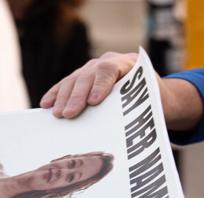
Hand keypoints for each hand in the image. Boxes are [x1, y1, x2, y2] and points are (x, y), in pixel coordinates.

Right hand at [41, 51, 203, 131]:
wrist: (158, 94)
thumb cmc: (157, 103)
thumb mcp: (155, 105)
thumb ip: (142, 109)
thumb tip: (129, 129)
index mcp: (129, 63)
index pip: (110, 70)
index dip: (100, 85)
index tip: (93, 102)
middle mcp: (109, 61)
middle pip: (88, 75)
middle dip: (77, 96)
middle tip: (67, 114)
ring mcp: (95, 67)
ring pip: (75, 79)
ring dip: (63, 97)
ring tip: (56, 114)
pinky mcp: (85, 77)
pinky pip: (68, 84)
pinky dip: (57, 94)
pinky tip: (46, 104)